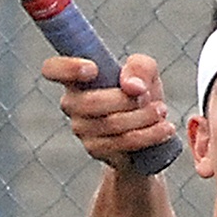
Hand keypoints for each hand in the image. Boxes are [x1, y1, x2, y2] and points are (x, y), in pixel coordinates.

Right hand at [41, 53, 176, 169]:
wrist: (149, 136)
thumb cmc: (141, 95)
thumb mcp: (147, 74)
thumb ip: (140, 67)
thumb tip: (131, 86)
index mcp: (77, 77)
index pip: (53, 69)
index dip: (67, 68)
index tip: (93, 69)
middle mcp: (72, 103)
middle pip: (89, 103)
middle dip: (125, 100)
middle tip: (148, 95)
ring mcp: (81, 128)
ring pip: (110, 124)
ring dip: (142, 117)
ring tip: (162, 111)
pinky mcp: (96, 149)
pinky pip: (121, 143)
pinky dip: (148, 135)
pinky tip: (164, 129)